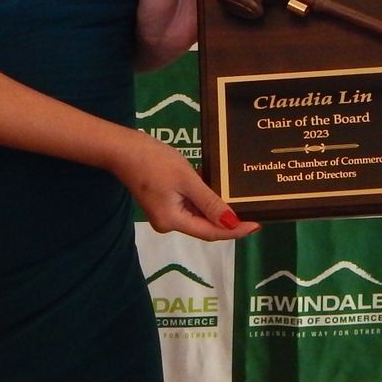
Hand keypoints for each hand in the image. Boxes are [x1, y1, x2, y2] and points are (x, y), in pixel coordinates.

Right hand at [113, 133, 259, 241]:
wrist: (124, 149)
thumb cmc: (155, 161)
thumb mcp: (187, 179)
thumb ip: (210, 202)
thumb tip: (232, 223)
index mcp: (173, 221)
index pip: (211, 233)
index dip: (235, 231)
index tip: (257, 225)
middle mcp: (168, 223)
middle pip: (204, 226)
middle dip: (228, 221)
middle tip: (254, 211)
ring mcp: (165, 213)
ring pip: (198, 215)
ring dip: (217, 209)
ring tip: (241, 201)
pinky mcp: (163, 201)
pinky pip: (189, 205)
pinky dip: (204, 199)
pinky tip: (219, 189)